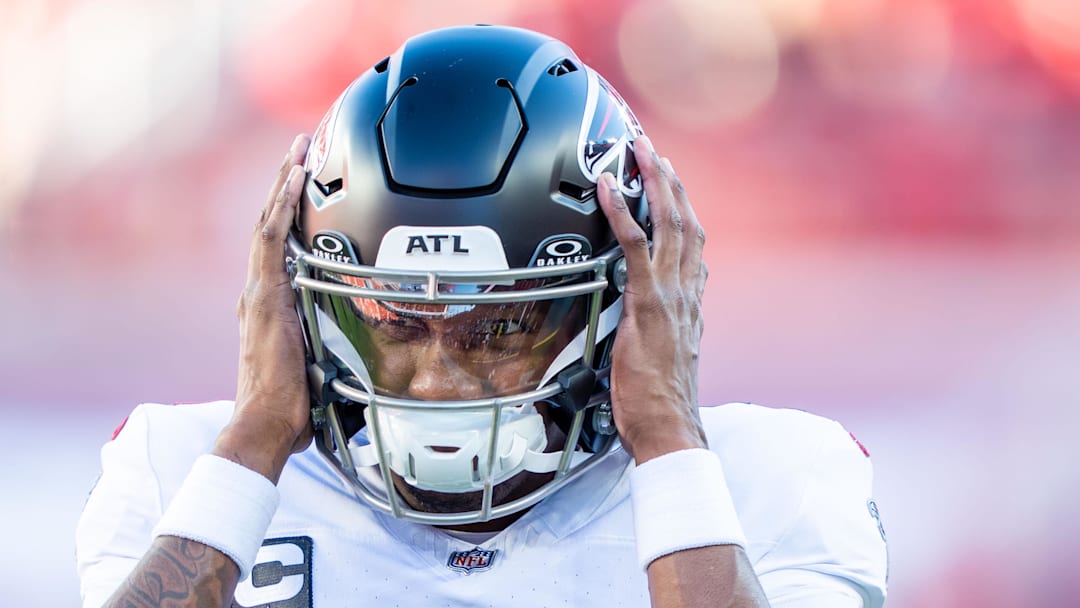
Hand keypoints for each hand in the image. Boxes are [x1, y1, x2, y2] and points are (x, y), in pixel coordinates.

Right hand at [213, 134, 312, 482]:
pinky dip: (282, 206)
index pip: (276, 248)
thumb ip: (331, 348)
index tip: (302, 185)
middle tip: (300, 150)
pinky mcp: (265, 298)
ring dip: (283, 186)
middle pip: (269, 227)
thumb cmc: (290, 409)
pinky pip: (271, 240)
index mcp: (268, 307)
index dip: (286, 214)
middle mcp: (258, 293)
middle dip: (283, 187)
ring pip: (268, 225)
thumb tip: (363, 353)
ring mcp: (258, 293)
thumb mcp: (318, 368)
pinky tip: (295, 180)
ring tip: (298, 151)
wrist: (264, 426)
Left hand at [596, 136, 707, 463]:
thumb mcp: (662, 358)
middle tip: (654, 151)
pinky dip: (621, 212)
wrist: (670, 428)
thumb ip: (656, 331)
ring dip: (653, 181)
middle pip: (686, 222)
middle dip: (670, 182)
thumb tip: (640, 323)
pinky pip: (634, 245)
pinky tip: (608, 188)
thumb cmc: (660, 403)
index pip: (691, 245)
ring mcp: (670, 294)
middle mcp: (686, 292)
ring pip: (668, 223)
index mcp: (690, 303)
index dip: (682, 209)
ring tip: (639, 151)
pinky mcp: (648, 302)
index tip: (671, 185)